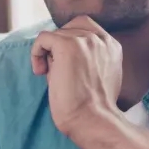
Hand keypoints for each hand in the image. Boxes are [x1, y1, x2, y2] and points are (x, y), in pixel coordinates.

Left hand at [31, 16, 122, 137]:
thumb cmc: (92, 107)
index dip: (71, 40)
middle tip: (56, 69)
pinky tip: (40, 71)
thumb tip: (56, 52)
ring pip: (56, 34)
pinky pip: (43, 38)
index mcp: (112, 46)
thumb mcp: (98, 75)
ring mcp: (85, 40)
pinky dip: (36, 53)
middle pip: (70, 28)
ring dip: (49, 53)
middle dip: (59, 45)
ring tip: (51, 75)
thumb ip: (87, 58)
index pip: (86, 28)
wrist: (92, 120)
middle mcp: (100, 39)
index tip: (65, 63)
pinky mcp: (67, 45)